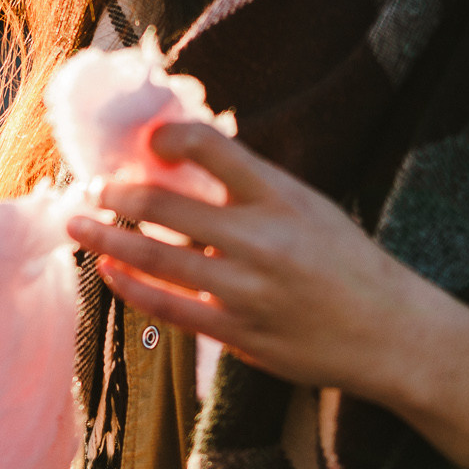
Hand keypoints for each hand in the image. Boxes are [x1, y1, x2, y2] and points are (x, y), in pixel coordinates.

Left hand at [65, 120, 428, 400]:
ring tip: (79, 224)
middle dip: (117, 193)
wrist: (389, 332)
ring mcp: (246, 289)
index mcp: (281, 196)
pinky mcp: (237, 332)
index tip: (145, 140)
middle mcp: (261, 239)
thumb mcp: (308, 205)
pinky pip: (168, 307)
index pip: (212, 147)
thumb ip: (250, 184)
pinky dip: (131, 286)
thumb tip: (185, 155)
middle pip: (166, 205)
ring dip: (107, 239)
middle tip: (91, 187)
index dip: (169, 136)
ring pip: (155, 259)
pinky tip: (108, 271)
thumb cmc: (344, 261)